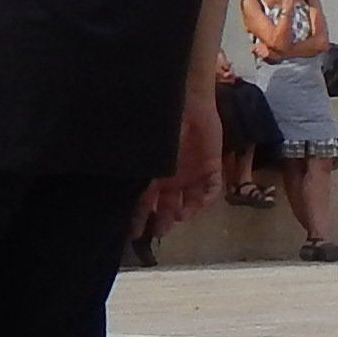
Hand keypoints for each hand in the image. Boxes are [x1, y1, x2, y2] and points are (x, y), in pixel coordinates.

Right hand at [141, 81, 223, 237]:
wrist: (186, 101)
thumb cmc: (160, 125)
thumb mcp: (144, 153)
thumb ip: (138, 174)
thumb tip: (126, 196)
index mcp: (151, 175)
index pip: (142, 204)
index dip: (138, 219)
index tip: (133, 234)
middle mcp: (170, 179)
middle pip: (165, 208)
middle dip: (161, 222)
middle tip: (157, 231)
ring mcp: (191, 174)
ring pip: (188, 202)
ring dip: (183, 213)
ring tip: (176, 217)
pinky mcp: (210, 167)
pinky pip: (212, 188)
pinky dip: (206, 198)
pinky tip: (198, 204)